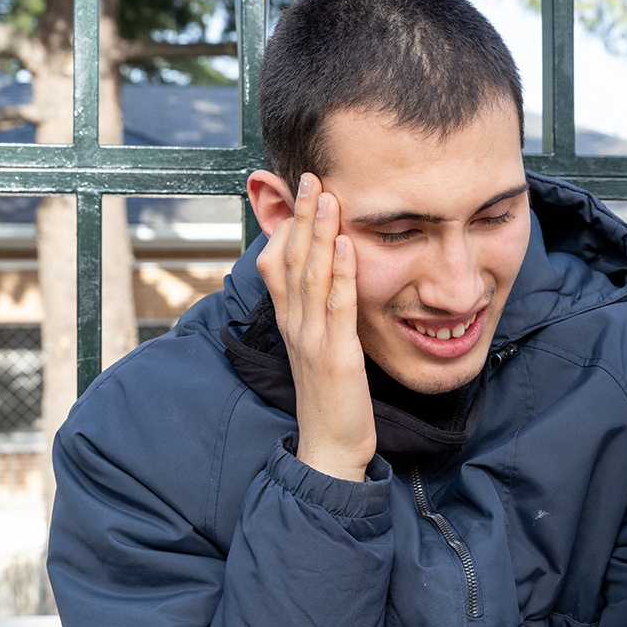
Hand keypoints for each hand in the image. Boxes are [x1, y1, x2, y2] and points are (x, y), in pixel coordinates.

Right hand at [256, 173, 374, 480]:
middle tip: (312, 175)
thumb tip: (329, 283)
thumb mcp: (319, 350)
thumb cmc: (331, 400)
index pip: (279, 264)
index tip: (301, 190)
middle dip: (301, 216)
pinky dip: (341, 273)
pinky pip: (337, 307)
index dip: (288, 226)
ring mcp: (312, 339)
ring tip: (327, 196)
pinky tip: (347, 244)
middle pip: (292, 260)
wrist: (329, 451)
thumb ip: (320, 316)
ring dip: (319, 233)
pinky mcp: (335, 356)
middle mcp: (295, 325)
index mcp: (290, 323)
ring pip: (311, 276)